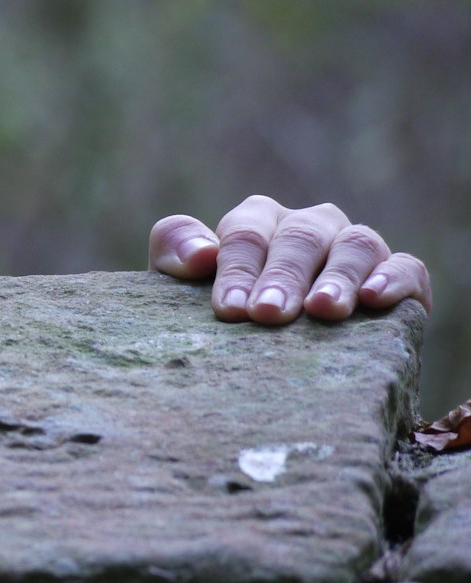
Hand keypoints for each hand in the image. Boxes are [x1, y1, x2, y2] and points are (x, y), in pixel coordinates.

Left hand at [149, 195, 430, 324]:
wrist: (270, 360)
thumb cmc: (222, 315)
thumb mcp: (181, 286)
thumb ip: (175, 254)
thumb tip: (200, 254)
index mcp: (258, 222)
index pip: (247, 230)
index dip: (237, 268)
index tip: (230, 308)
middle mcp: (310, 227)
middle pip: (299, 237)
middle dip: (283, 276)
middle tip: (269, 314)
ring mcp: (354, 249)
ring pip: (355, 244)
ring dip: (337, 277)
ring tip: (322, 310)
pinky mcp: (398, 279)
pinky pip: (406, 266)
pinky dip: (394, 278)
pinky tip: (374, 298)